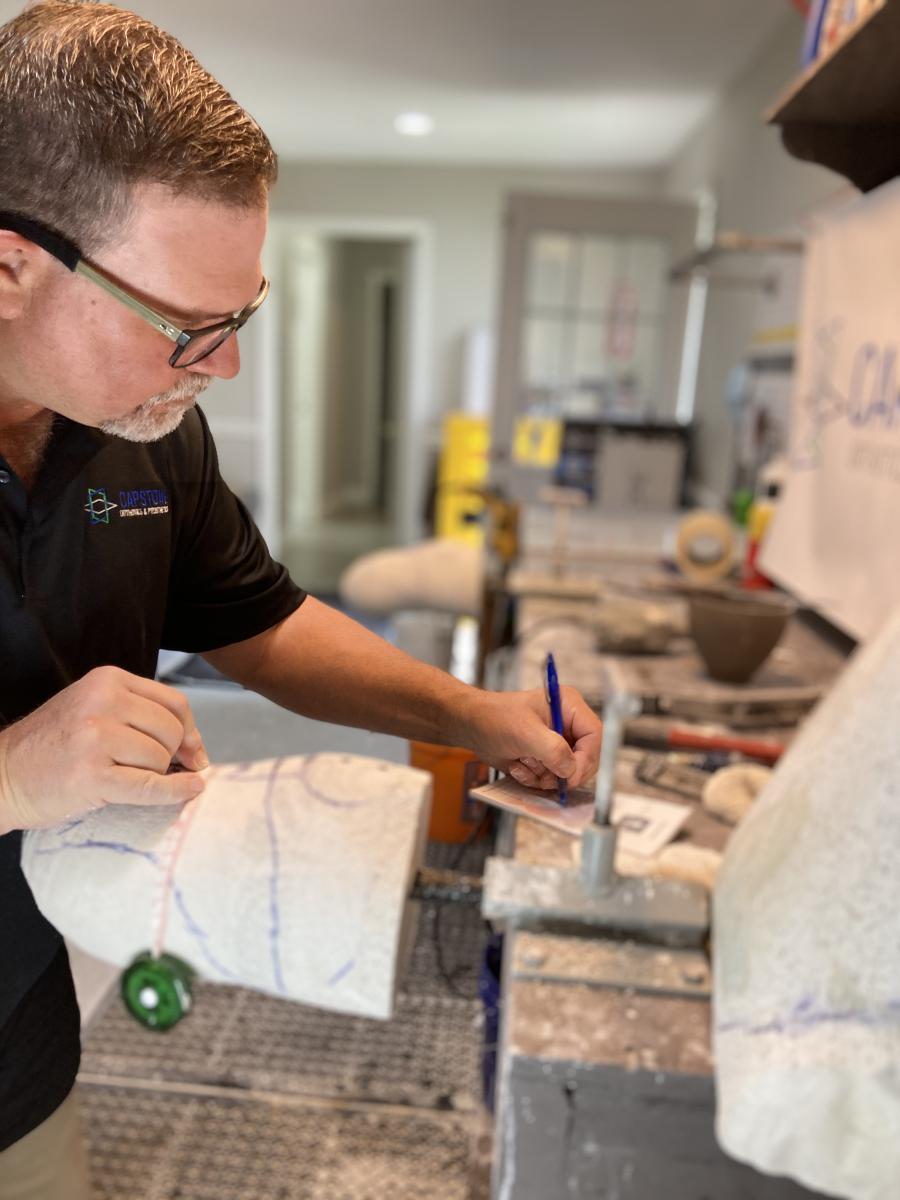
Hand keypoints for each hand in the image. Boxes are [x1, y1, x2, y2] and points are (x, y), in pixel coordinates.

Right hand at [0, 666, 208, 831]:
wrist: (3, 774)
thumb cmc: (53, 745)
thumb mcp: (93, 709)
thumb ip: (140, 715)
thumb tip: (196, 748)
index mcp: (107, 680)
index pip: (173, 702)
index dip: (189, 729)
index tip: (192, 750)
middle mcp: (102, 702)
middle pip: (171, 730)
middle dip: (171, 755)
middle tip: (156, 769)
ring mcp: (95, 738)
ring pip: (160, 758)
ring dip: (154, 775)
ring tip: (123, 776)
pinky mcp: (92, 775)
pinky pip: (150, 786)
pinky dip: (174, 792)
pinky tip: (189, 790)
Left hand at [463, 685, 601, 790]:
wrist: (471, 725)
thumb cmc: (494, 718)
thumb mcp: (525, 733)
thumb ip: (553, 750)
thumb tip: (571, 770)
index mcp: (568, 706)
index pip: (594, 735)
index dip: (587, 758)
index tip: (570, 777)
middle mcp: (567, 724)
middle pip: (585, 758)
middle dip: (562, 772)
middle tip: (543, 777)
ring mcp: (557, 742)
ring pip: (568, 772)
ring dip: (544, 777)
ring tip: (523, 764)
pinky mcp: (546, 757)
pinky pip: (552, 778)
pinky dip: (535, 779)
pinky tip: (518, 767)